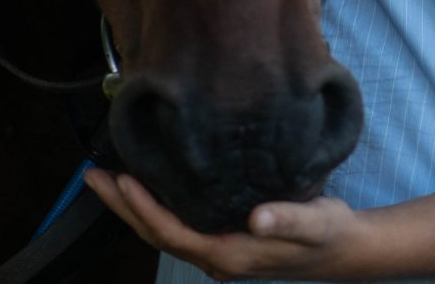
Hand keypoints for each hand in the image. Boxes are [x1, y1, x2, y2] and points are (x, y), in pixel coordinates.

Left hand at [84, 170, 364, 280]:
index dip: (144, 208)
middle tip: (92, 177)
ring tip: (108, 179)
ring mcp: (216, 250)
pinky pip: (177, 225)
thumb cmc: (327, 234)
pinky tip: (148, 186)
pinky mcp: (221, 239)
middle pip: (156, 234)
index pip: (171, 233)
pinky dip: (154, 206)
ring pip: (162, 230)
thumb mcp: (314, 223)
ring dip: (132, 207)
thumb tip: (258, 218)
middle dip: (122, 207)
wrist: (342, 250)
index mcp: (228, 254)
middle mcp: (214, 257)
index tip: (122, 180)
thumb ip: (287, 220)